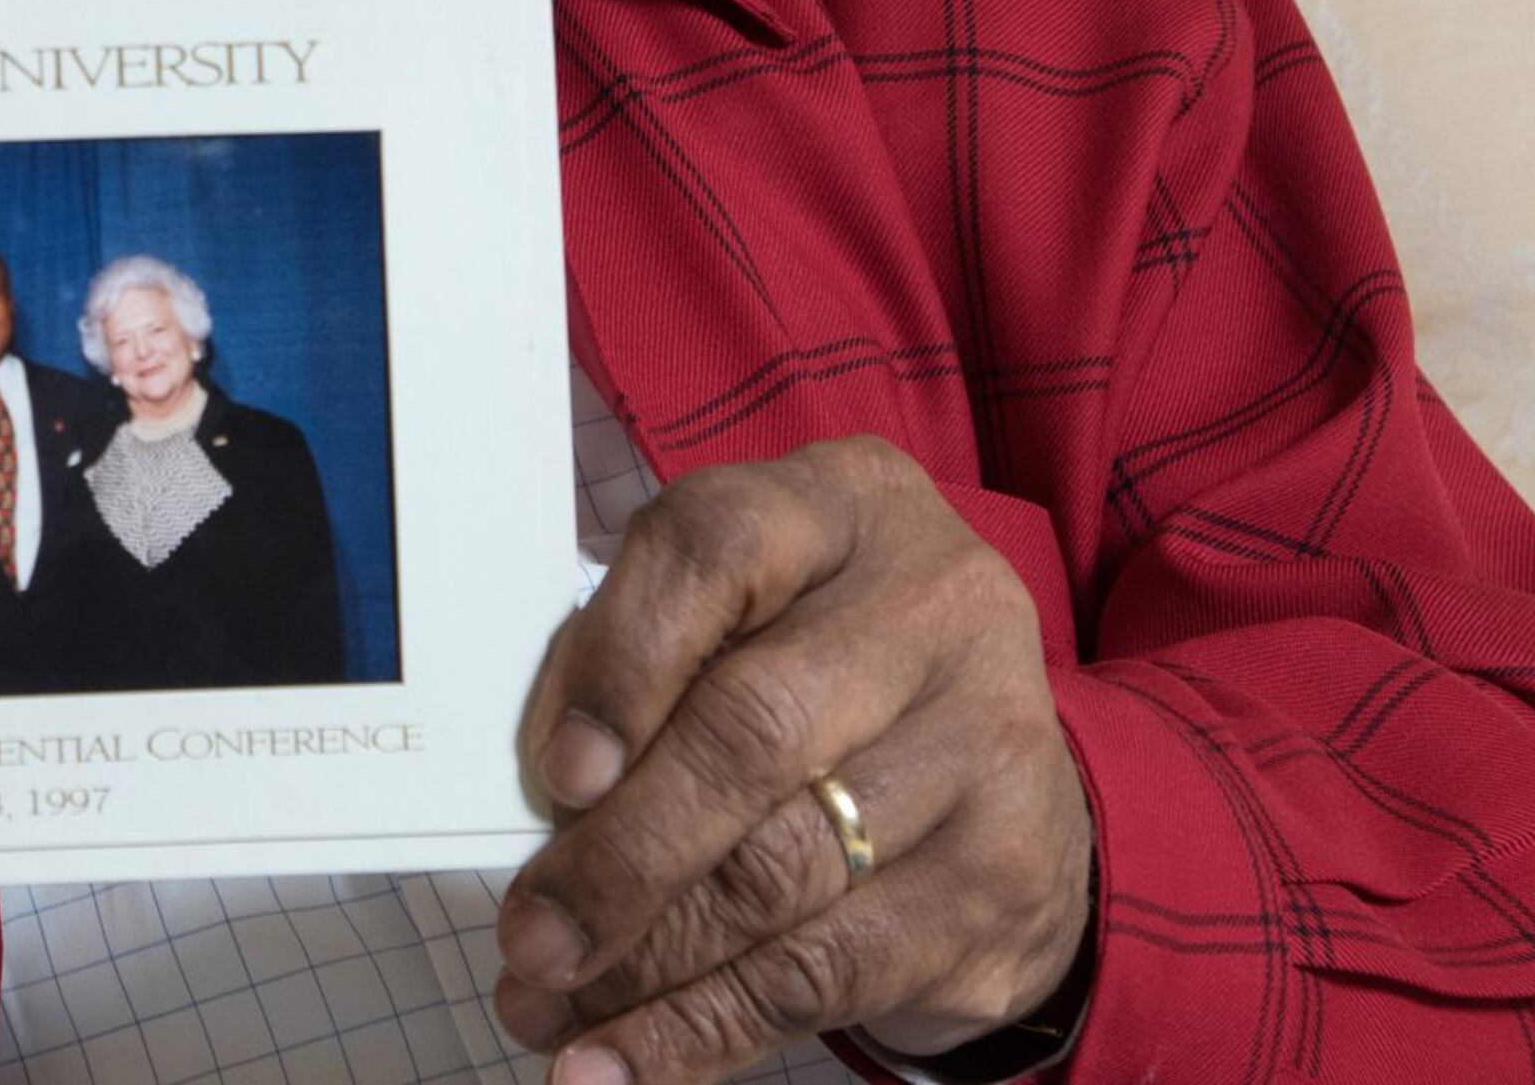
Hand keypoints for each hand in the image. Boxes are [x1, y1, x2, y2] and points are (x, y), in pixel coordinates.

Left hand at [491, 435, 1091, 1082]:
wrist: (998, 755)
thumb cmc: (813, 665)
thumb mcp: (737, 616)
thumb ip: (638, 665)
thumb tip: (538, 796)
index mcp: (837, 504)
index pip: (712, 552)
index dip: (622, 664)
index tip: (555, 775)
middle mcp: (931, 603)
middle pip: (753, 732)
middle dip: (621, 856)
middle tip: (530, 938)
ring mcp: (986, 738)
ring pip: (786, 873)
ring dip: (647, 964)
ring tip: (550, 1010)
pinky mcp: (1005, 872)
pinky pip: (831, 970)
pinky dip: (712, 1029)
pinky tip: (629, 1060)